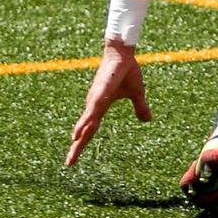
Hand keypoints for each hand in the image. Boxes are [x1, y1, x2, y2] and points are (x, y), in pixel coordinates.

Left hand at [65, 40, 150, 166]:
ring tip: (73, 148)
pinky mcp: (100, 92)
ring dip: (80, 136)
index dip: (82, 144)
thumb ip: (140, 107)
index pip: (90, 130)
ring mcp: (96, 99)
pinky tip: (79, 131)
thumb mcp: (137, 93)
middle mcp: (94, 105)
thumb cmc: (126, 70)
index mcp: (100, 107)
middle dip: (77, 147)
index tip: (74, 159)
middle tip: (69, 164)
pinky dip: (85, 122)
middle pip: (84, 131)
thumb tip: (148, 120)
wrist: (123, 53)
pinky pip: (92, 110)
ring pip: (87, 122)